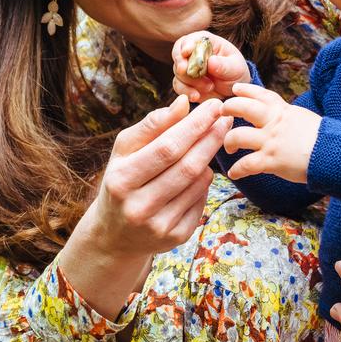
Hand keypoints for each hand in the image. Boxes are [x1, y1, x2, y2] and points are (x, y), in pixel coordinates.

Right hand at [91, 95, 231, 253]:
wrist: (115, 234)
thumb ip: (152, 125)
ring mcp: (159, 226)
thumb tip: (183, 103)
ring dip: (209, 158)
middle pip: (187, 167)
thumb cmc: (122, 180)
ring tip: (211, 141)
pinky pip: (201, 201)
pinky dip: (205, 182)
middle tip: (225, 118)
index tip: (214, 106)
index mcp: (122, 180)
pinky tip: (200, 171)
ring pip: (198, 183)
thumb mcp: (125, 150)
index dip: (195, 125)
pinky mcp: (176, 238)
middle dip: (210, 138)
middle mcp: (139, 207)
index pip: (167, 148)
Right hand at [171, 31, 250, 101]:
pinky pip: (179, 86)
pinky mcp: (184, 82)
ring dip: (190, 82)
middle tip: (188, 72)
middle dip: (182, 66)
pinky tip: (196, 96)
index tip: (187, 52)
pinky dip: (186, 92)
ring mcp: (186, 67)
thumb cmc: (235, 72)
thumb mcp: (235, 68)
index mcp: (205, 42)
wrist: (233, 89)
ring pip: (178, 73)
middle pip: (178, 55)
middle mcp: (192, 53)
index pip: (190, 40)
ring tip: (209, 86)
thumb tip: (211, 61)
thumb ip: (224, 65)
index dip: (186, 45)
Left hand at [221, 82, 320, 182]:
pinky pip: (246, 164)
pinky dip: (237, 170)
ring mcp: (271, 141)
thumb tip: (280, 116)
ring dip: (229, 142)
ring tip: (229, 147)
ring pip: (238, 136)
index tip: (235, 89)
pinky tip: (234, 173)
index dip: (246, 90)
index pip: (260, 94)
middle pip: (243, 107)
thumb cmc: (322, 138)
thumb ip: (287, 116)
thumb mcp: (303, 118)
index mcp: (283, 111)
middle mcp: (273, 123)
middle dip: (229, 108)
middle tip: (222, 113)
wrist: (333, 153)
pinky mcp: (271, 161)